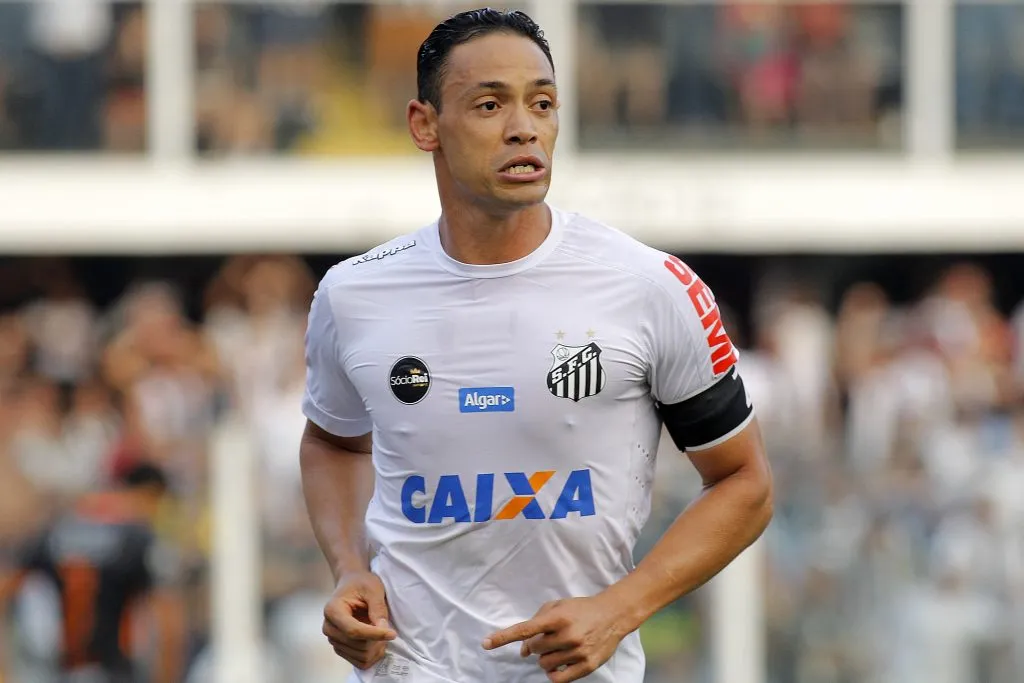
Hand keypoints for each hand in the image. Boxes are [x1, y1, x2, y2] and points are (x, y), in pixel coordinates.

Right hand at [322, 571, 396, 669]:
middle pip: (357, 644)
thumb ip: (377, 608)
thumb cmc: (361, 583)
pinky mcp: (340, 648)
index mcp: (333, 611)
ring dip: (376, 647)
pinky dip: (372, 655)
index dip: (375, 634)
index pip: (354, 630)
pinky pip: (359, 662)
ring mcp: (333, 640)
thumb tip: (383, 629)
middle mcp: (329, 628)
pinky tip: (377, 642)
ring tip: (382, 632)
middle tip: (388, 628)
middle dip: (377, 639)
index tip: (393, 634)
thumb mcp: (373, 589)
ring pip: (360, 655)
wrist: (351, 584)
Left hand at [481, 595, 629, 681]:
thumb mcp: (558, 606)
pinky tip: (559, 663)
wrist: (613, 615)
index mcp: (558, 617)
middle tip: (546, 640)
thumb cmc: (581, 609)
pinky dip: (553, 673)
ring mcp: (578, 651)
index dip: (503, 637)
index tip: (485, 644)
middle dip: (535, 646)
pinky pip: (558, 678)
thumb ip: (536, 623)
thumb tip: (522, 650)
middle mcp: (567, 635)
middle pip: (534, 649)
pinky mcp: (587, 666)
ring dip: (545, 658)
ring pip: (544, 664)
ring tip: (558, 648)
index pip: (525, 630)